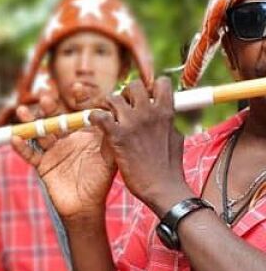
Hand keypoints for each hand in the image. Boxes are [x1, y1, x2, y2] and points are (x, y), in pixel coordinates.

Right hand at [11, 90, 115, 221]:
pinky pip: (30, 154)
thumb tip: (112, 113)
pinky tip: (15, 138)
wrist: (86, 207)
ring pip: (39, 133)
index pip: (79, 112)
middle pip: (55, 119)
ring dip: (29, 122)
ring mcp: (52, 151)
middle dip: (49, 107)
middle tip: (45, 96)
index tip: (77, 87)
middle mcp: (66, 139)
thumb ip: (111, 136)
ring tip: (22, 111)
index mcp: (83, 135)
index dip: (79, 99)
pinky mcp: (42, 165)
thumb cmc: (100, 181)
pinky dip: (21, 147)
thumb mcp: (110, 157)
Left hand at [91, 78, 190, 214]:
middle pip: (133, 85)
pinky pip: (99, 115)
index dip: (150, 87)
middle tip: (121, 108)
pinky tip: (95, 124)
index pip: (160, 82)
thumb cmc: (169, 166)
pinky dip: (94, 117)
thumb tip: (165, 114)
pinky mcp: (117, 136)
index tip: (143, 98)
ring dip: (108, 106)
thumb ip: (167, 122)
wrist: (163, 188)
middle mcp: (149, 112)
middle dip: (125, 94)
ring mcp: (132, 123)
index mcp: (167, 111)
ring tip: (107, 118)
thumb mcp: (175, 137)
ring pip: (113, 98)